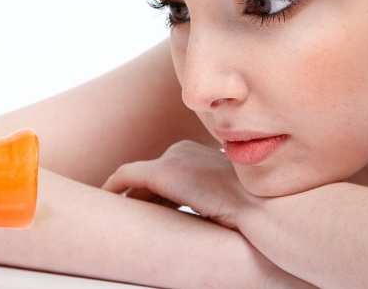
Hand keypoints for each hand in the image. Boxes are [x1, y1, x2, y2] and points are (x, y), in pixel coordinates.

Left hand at [102, 140, 261, 229]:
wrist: (262, 206)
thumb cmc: (254, 206)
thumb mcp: (230, 195)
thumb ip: (212, 196)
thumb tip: (204, 211)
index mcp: (199, 151)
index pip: (168, 173)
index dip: (157, 196)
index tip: (154, 212)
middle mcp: (182, 149)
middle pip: (151, 177)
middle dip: (142, 198)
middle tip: (133, 218)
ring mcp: (171, 159)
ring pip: (137, 180)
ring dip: (130, 198)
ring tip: (122, 217)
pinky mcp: (162, 173)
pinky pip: (124, 178)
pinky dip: (113, 188)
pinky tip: (106, 201)